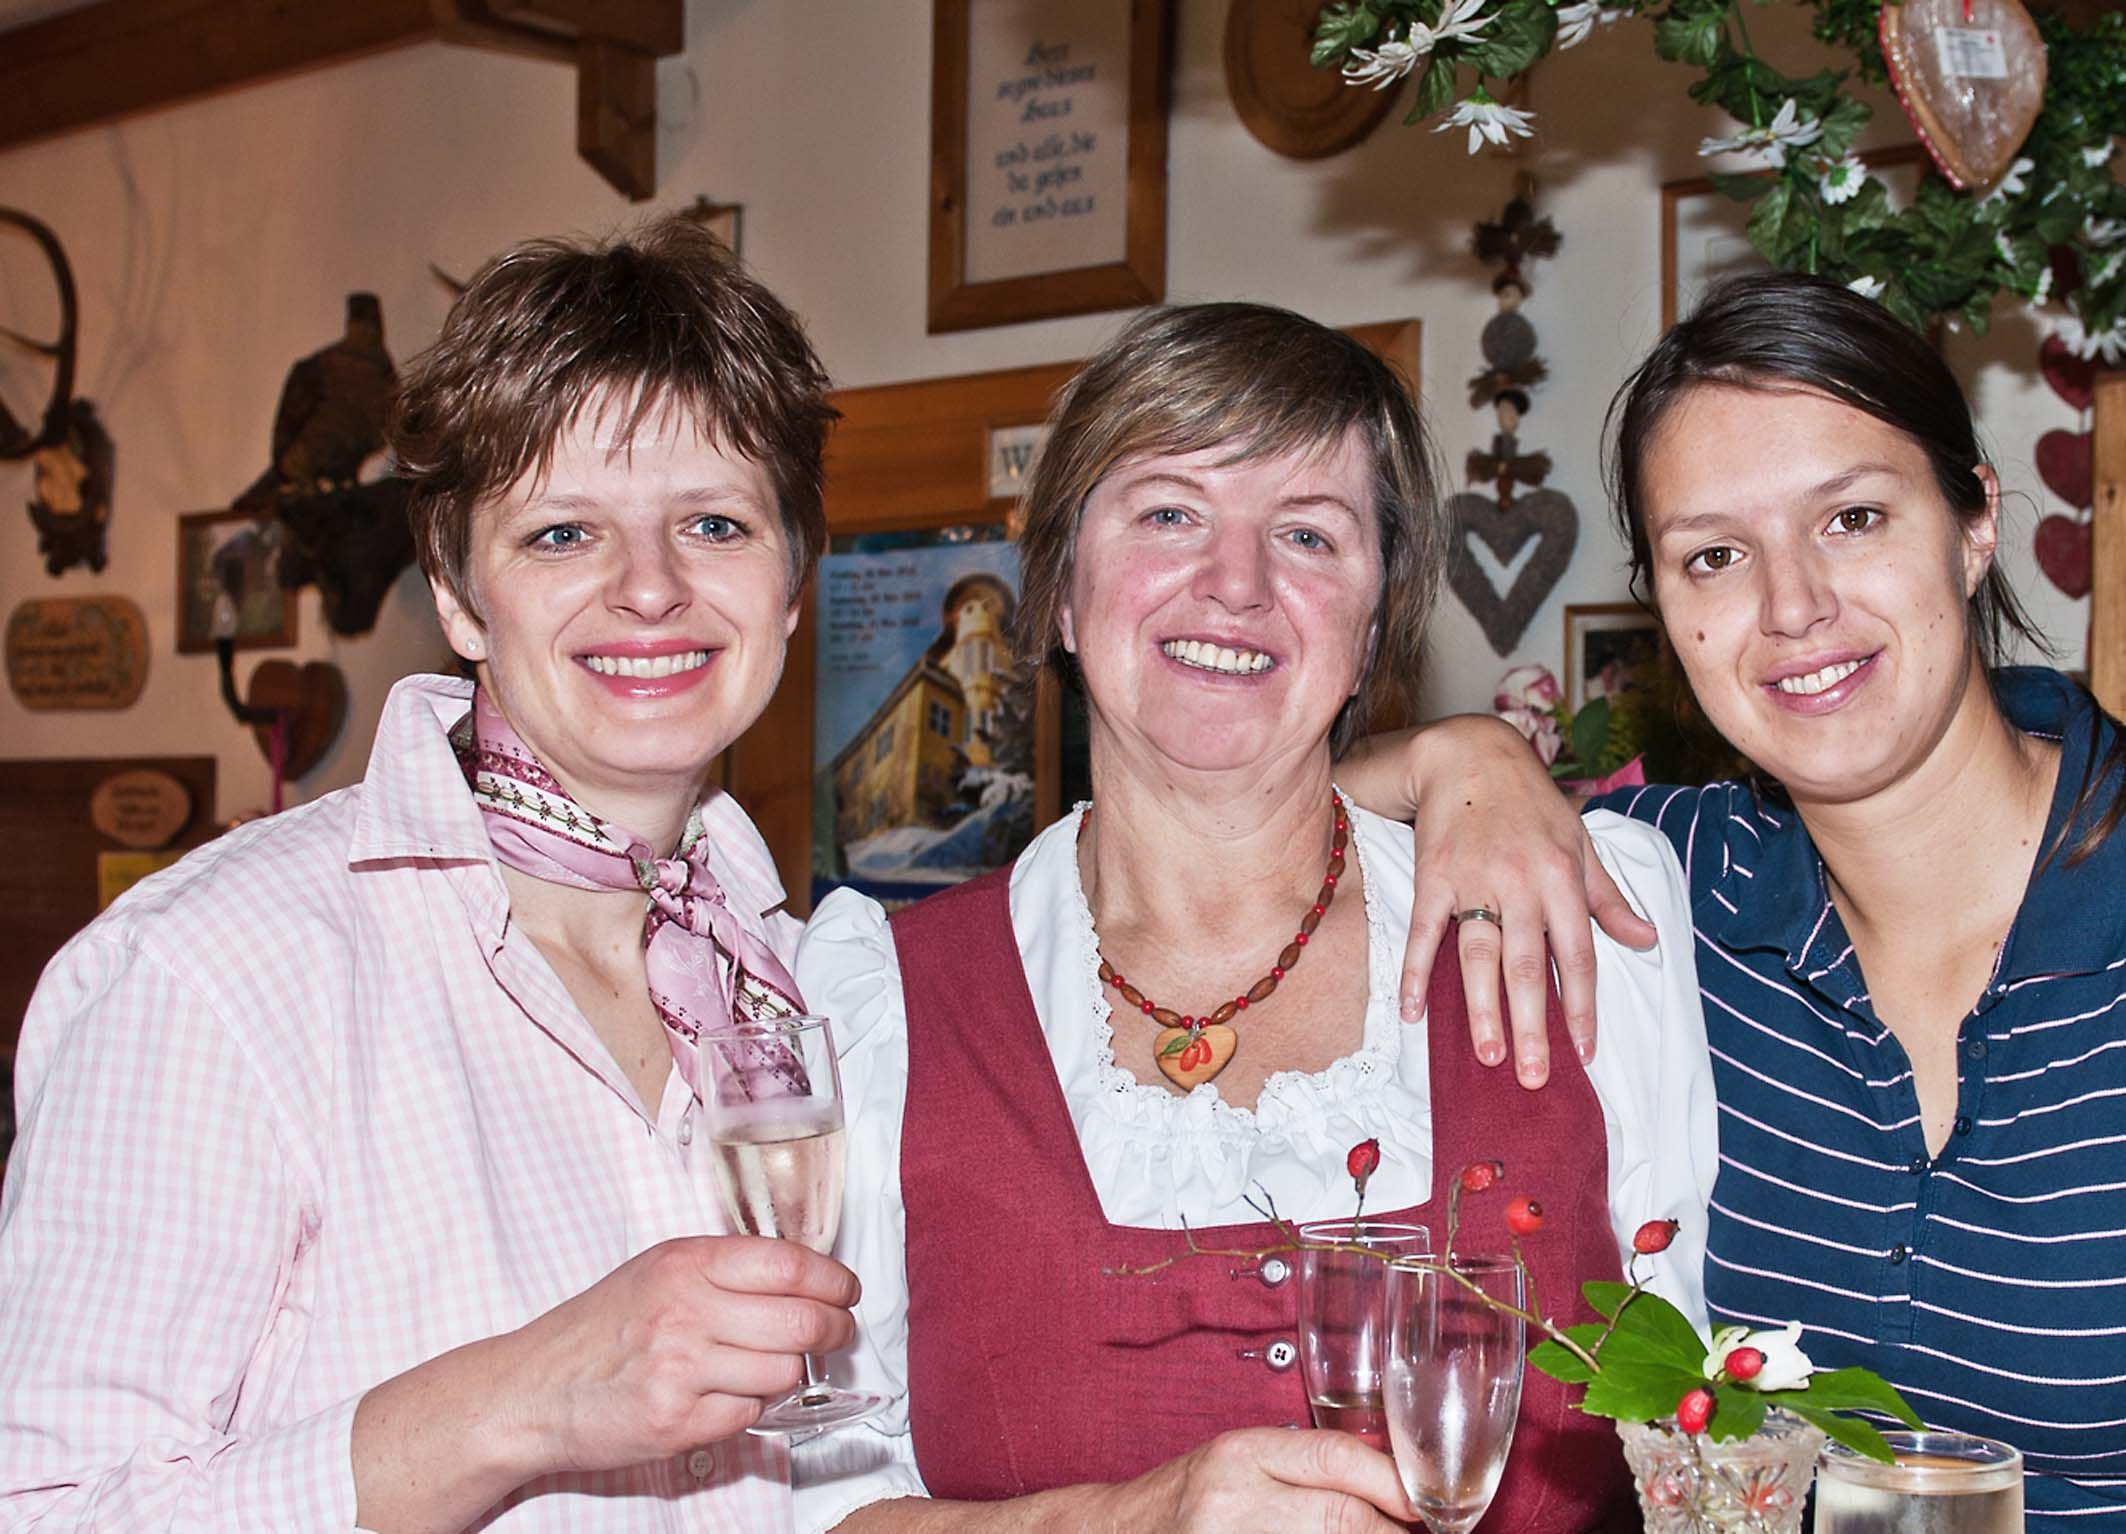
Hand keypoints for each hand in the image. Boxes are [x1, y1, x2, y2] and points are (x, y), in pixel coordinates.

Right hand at [502, 1235, 859, 1473]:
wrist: (532, 1389)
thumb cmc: (599, 1328)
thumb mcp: (658, 1271)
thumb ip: (724, 1269)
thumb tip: (805, 1276)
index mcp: (686, 1263)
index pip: (789, 1264)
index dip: (833, 1280)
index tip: (847, 1291)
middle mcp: (685, 1310)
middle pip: (802, 1321)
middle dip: (835, 1331)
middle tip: (838, 1334)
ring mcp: (681, 1369)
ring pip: (784, 1372)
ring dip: (786, 1373)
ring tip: (763, 1367)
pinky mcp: (676, 1422)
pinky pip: (751, 1416)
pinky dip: (749, 1409)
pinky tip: (724, 1397)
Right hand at [1098, 1427, 1414, 1533]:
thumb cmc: (1189, 1499)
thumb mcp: (1243, 1462)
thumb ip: (1308, 1467)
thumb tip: (1394, 1486)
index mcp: (1240, 1454)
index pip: (1332, 1459)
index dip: (1391, 1483)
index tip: (1426, 1503)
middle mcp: (1234, 1500)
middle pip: (1340, 1515)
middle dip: (1388, 1530)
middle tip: (1418, 1531)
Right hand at [1342, 716, 1656, 1086]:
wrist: (1470, 754)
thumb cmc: (1531, 802)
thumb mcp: (1579, 842)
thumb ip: (1608, 897)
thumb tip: (1646, 941)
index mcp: (1561, 877)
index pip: (1577, 954)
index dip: (1580, 1006)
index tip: (1585, 1053)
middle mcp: (1520, 883)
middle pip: (1526, 964)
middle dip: (1532, 1024)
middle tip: (1535, 1075)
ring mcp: (1473, 881)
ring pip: (1479, 954)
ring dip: (1481, 1009)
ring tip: (1488, 1055)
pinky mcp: (1431, 877)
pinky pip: (1424, 933)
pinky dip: (1417, 972)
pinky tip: (1415, 1012)